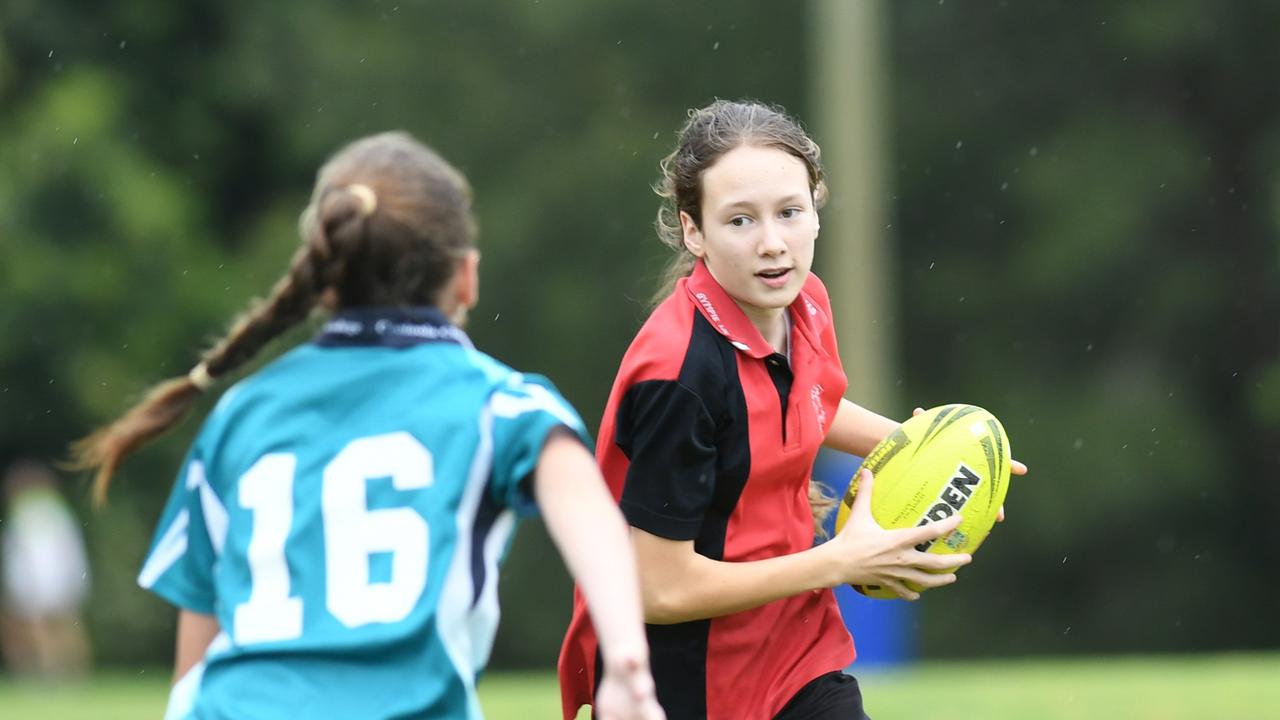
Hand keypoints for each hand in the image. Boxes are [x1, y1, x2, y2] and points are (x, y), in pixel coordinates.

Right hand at [595, 649, 664, 719]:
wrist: (626, 656)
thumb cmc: (619, 691)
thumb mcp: (610, 714)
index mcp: (642, 715)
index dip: (643, 719)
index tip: (622, 719)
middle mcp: (644, 700)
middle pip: (649, 713)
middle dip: (650, 716)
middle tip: (655, 718)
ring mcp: (639, 680)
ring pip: (642, 687)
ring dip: (640, 691)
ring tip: (639, 695)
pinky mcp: (633, 662)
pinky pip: (632, 661)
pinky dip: (630, 660)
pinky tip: (628, 659)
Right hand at [825, 468, 970, 600]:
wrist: (837, 563)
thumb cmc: (850, 538)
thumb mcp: (859, 514)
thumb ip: (866, 492)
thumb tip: (866, 471)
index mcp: (899, 540)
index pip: (930, 532)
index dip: (947, 525)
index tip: (959, 520)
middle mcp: (902, 558)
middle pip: (934, 563)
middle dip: (954, 561)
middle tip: (967, 558)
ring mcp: (896, 573)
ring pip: (924, 580)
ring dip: (940, 580)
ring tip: (952, 578)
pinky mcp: (888, 582)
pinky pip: (903, 591)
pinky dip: (911, 593)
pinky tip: (917, 595)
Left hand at [912, 407, 1028, 522]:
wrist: (913, 453)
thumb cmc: (924, 442)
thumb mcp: (925, 434)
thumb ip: (922, 423)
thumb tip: (918, 410)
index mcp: (968, 455)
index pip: (993, 459)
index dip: (1008, 464)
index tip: (1022, 470)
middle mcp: (969, 470)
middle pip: (987, 488)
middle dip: (995, 502)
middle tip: (1000, 515)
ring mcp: (961, 482)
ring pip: (977, 501)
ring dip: (982, 514)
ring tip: (985, 527)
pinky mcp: (951, 491)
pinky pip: (959, 507)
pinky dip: (961, 517)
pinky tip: (959, 530)